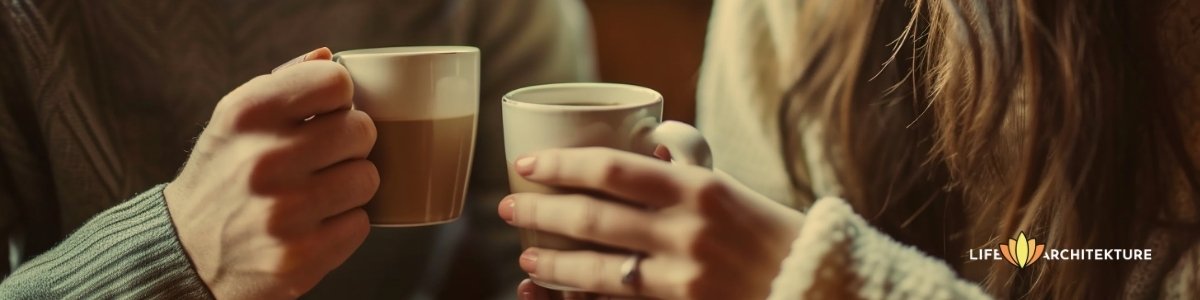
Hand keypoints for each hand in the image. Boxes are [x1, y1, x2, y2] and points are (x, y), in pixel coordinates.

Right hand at [164, 48, 377, 298]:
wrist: (187, 252)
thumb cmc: (225, 173)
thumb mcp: (234, 120)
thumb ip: (284, 82)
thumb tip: (330, 59)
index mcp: (246, 115)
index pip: (335, 83)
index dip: (338, 98)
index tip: (326, 112)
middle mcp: (262, 162)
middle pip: (362, 130)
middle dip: (350, 141)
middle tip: (327, 155)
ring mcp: (282, 213)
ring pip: (367, 178)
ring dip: (351, 184)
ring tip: (320, 189)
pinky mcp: (299, 257)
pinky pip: (360, 223)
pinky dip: (344, 223)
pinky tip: (314, 222)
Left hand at [498, 147, 803, 299]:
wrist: (813, 286)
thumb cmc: (766, 232)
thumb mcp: (727, 186)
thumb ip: (683, 166)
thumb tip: (647, 139)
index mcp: (698, 188)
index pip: (612, 169)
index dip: (560, 165)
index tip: (526, 164)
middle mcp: (687, 232)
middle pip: (592, 218)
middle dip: (540, 212)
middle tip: (509, 208)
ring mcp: (683, 278)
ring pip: (595, 270)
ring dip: (552, 264)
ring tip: (527, 257)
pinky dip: (582, 298)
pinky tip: (558, 293)